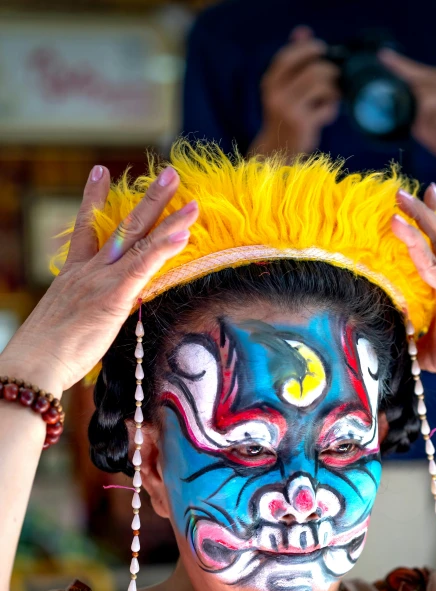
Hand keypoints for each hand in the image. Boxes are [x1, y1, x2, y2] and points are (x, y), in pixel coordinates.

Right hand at [0, 165, 197, 396]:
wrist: (33, 362)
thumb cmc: (45, 354)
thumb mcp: (65, 322)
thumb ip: (84, 310)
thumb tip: (94, 317)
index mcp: (72, 274)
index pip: (85, 229)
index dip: (92, 199)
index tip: (100, 171)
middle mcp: (87, 270)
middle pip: (122, 226)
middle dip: (148, 198)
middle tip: (168, 173)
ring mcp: (100, 280)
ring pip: (138, 241)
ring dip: (166, 216)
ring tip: (189, 195)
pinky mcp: (113, 297)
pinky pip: (143, 267)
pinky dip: (163, 248)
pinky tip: (183, 233)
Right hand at [249, 26, 340, 157]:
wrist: (277, 149)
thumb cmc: (285, 113)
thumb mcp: (283, 86)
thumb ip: (293, 60)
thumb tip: (302, 31)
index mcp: (270, 82)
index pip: (289, 56)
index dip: (308, 48)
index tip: (321, 49)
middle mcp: (276, 95)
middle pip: (314, 71)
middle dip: (330, 72)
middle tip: (335, 78)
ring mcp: (289, 111)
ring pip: (322, 87)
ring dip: (332, 91)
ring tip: (331, 97)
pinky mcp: (302, 125)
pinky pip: (326, 108)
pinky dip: (330, 110)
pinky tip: (325, 115)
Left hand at [379, 49, 435, 173]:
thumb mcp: (420, 121)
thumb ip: (409, 109)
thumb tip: (387, 103)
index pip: (418, 70)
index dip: (400, 64)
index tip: (382, 55)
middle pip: (421, 86)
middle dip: (413, 109)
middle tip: (415, 127)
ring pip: (428, 103)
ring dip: (424, 123)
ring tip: (429, 136)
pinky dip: (435, 131)